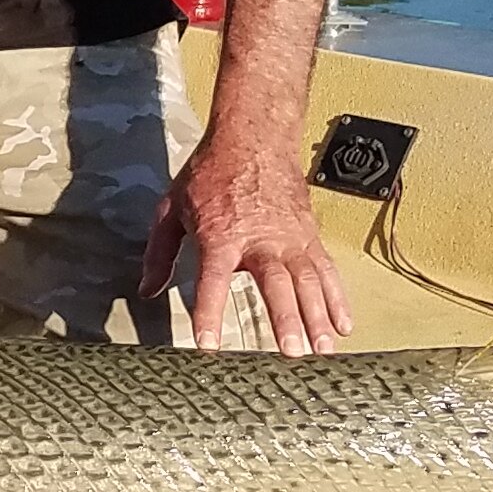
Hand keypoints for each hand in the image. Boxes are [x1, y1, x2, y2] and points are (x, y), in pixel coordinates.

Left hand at [141, 139, 353, 355]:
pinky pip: (326, 270)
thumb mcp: (173, 208)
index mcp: (220, 235)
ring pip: (307, 280)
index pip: (213, 280)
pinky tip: (343, 325)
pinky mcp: (309, 236)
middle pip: (274, 283)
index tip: (209, 343)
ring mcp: (289, 238)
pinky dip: (337, 299)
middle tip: (291, 353)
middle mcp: (259, 239)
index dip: (209, 312)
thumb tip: (148, 290)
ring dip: (317, 316)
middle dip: (284, 319)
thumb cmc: (211, 173)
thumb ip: (160, 253)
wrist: (253, 138)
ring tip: (322, 350)